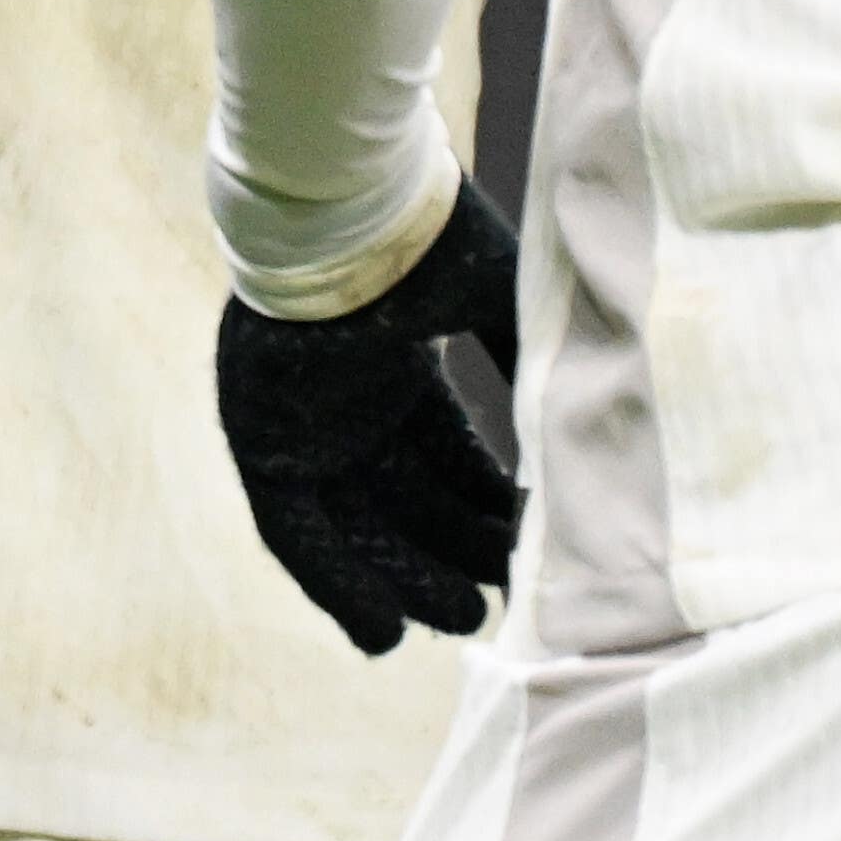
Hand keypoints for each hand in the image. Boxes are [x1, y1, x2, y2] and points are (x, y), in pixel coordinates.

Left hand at [218, 183, 524, 654]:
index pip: (441, 451)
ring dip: (406, 577)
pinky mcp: (259, 438)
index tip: (527, 548)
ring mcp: (299, 418)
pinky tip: (383, 634)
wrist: (348, 205)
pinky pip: (294, 530)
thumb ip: (532, 360)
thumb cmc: (424, 238)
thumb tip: (582, 418)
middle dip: (453, 548)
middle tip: (506, 594)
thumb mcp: (496, 301)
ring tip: (465, 620)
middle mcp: (344, 394)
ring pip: (356, 521)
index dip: (480, 503)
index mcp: (392, 357)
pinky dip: (336, 583)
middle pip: (402, 493)